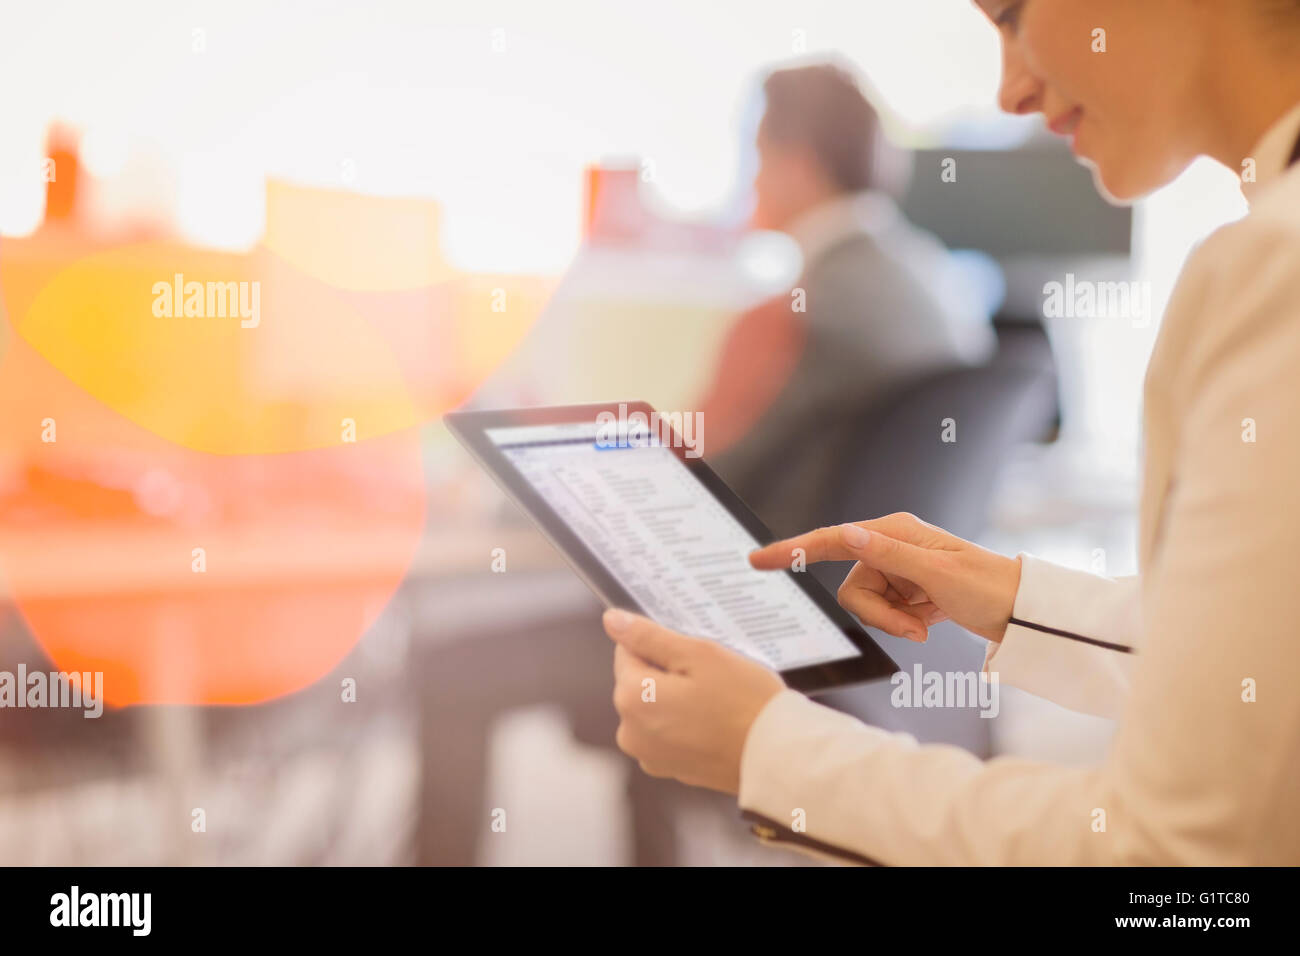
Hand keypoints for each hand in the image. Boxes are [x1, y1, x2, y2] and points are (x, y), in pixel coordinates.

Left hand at [602, 608, 785, 794]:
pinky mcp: (670, 769)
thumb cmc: (744, 702)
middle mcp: (630, 731)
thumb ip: (649, 637)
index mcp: (630, 698)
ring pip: (655, 707)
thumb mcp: (698, 654)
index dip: (663, 647)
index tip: (694, 656)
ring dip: (678, 699)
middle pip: (640, 681)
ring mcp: (649, 755)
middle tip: (711, 679)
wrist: (778, 756)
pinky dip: (687, 724)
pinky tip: (716, 723)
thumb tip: (612, 621)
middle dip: (669, 674)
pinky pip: (670, 732)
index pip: (629, 651)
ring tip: (716, 702)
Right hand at [748, 512, 1021, 642]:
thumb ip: (889, 554)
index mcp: (894, 533)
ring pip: (866, 605)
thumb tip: (847, 533)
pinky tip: (930, 624)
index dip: (794, 549)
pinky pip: (885, 614)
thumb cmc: (988, 587)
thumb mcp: (938, 573)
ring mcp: (899, 571)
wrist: (1021, 612)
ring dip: (894, 623)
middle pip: (852, 588)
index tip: (759, 560)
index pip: (833, 539)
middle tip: (915, 628)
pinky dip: (904, 625)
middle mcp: (892, 548)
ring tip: (926, 627)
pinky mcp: (907, 592)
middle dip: (879, 615)